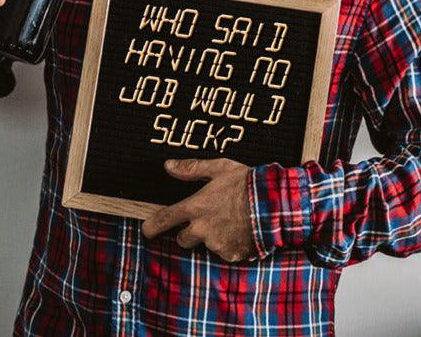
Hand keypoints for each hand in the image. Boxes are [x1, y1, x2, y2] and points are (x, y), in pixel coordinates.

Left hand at [141, 157, 256, 262]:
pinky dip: (229, 243)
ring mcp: (216, 244)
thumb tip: (169, 166)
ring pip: (206, 244)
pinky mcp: (231, 255)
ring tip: (230, 220)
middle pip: (183, 239)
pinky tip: (240, 230)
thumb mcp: (219, 168)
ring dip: (212, 236)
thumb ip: (192, 168)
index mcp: (196, 207)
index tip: (146, 230)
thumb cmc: (246, 183)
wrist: (273, 204)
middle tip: (206, 219)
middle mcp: (202, 228)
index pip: (166, 219)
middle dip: (189, 232)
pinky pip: (224, 251)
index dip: (152, 226)